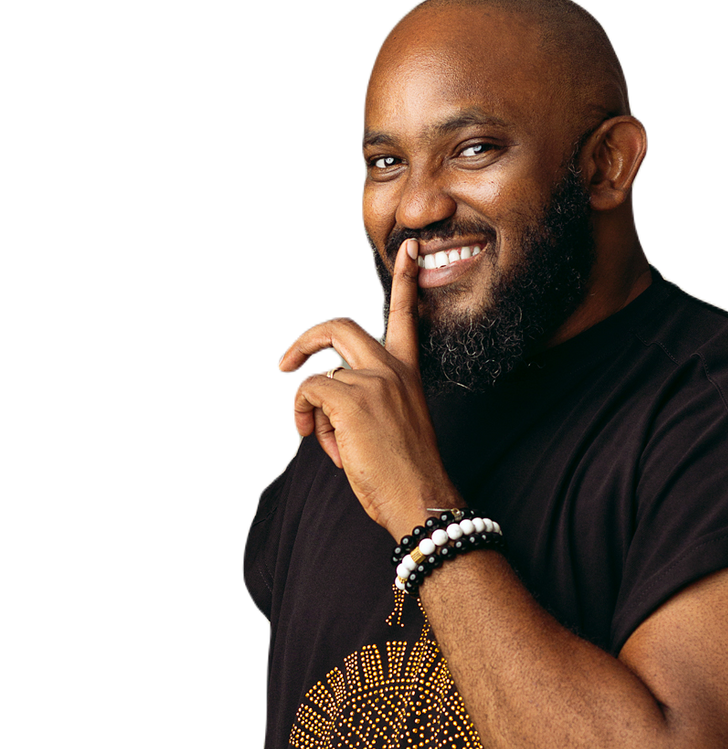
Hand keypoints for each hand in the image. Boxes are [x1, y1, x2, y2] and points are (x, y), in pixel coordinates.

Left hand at [276, 240, 464, 540]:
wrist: (421, 499)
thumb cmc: (406, 473)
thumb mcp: (393, 423)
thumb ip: (365, 398)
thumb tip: (321, 398)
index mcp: (407, 372)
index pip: (407, 316)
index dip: (406, 280)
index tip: (411, 249)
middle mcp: (391, 369)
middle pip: (340, 327)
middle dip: (304, 342)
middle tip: (285, 366)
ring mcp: (372, 381)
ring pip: (318, 376)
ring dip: (310, 409)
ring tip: (325, 440)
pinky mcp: (350, 399)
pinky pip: (307, 393)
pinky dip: (302, 416)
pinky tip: (316, 439)